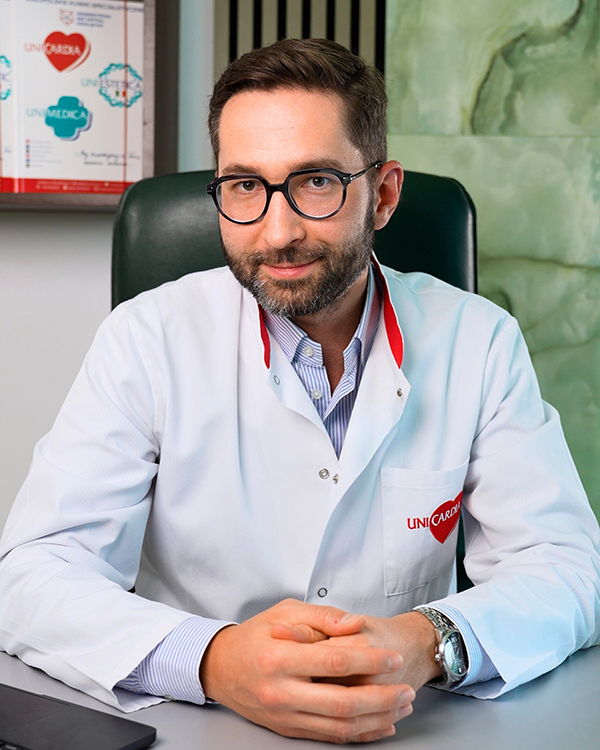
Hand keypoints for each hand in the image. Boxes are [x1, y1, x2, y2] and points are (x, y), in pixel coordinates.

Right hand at [200, 599, 415, 742]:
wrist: (220, 667)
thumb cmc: (255, 635)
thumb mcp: (285, 612)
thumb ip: (322, 616)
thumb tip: (355, 624)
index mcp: (279, 657)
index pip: (335, 662)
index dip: (370, 661)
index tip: (393, 658)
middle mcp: (281, 691)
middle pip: (342, 702)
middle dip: (382, 698)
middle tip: (406, 689)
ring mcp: (284, 715)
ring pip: (340, 725)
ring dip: (377, 718)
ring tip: (401, 705)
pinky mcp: (287, 729)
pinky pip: (330, 737)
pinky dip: (359, 733)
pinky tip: (381, 725)